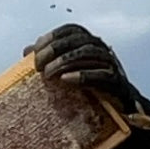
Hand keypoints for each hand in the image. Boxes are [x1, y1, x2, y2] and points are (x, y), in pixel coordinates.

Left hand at [24, 24, 149, 148]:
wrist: (122, 117)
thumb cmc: (91, 95)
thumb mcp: (68, 77)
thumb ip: (50, 62)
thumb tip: (27, 50)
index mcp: (90, 46)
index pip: (73, 30)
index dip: (54, 36)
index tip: (35, 49)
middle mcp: (103, 52)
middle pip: (81, 40)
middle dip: (56, 49)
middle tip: (38, 65)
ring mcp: (113, 67)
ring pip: (91, 54)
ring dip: (66, 61)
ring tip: (48, 74)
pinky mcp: (118, 86)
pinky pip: (103, 76)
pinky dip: (83, 76)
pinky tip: (66, 81)